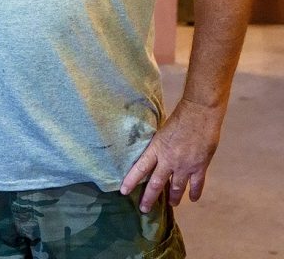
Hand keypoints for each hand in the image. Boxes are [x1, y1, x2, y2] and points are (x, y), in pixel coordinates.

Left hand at [119, 97, 223, 212]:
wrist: (199, 114)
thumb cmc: (178, 118)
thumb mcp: (160, 132)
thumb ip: (158, 146)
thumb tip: (154, 154)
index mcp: (156, 149)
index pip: (140, 168)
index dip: (131, 181)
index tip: (123, 191)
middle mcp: (168, 160)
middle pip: (157, 183)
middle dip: (149, 198)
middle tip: (144, 209)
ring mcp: (185, 165)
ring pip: (177, 187)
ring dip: (174, 197)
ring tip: (171, 204)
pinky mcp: (200, 166)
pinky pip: (196, 184)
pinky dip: (194, 193)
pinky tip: (193, 199)